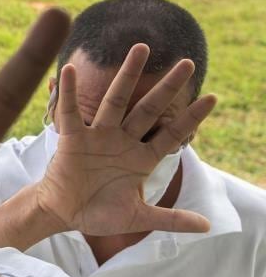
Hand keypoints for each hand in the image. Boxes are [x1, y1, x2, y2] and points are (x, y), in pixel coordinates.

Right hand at [35, 43, 216, 235]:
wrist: (64, 215)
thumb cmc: (98, 214)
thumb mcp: (138, 217)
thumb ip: (171, 218)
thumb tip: (207, 228)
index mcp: (140, 159)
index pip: (171, 135)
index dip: (191, 118)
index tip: (213, 98)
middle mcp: (122, 141)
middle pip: (149, 109)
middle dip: (168, 87)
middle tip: (188, 62)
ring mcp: (98, 137)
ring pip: (116, 101)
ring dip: (127, 75)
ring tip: (141, 48)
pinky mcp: (73, 139)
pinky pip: (71, 112)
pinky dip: (70, 92)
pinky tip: (71, 69)